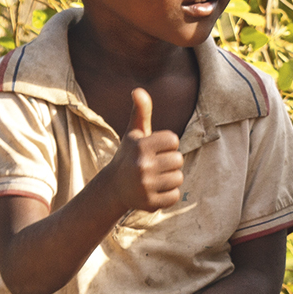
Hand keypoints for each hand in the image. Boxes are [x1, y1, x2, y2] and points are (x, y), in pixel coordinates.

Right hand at [105, 88, 183, 212]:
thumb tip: (138, 90)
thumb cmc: (129, 155)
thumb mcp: (134, 133)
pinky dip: (168, 194)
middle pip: (178, 160)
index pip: (174, 141)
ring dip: (170, 178)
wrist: (113, 187)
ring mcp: (145, 186)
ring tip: (154, 177)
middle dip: (169, 162)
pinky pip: (175, 195)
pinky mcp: (150, 203)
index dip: (167, 145)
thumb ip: (141, 112)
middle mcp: (142, 166)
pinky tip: (154, 190)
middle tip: (154, 165)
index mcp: (140, 146)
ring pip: (179, 178)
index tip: (154, 149)